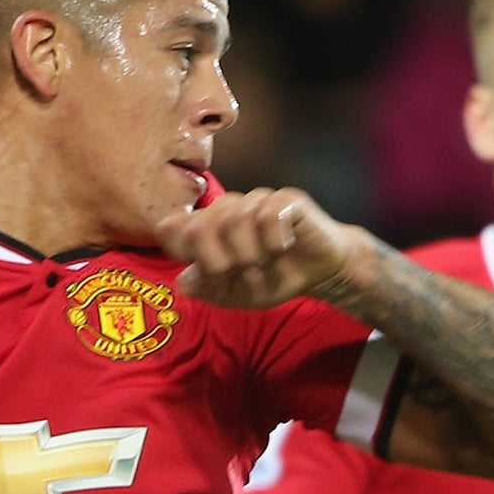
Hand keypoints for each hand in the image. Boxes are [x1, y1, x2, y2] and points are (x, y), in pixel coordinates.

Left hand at [159, 187, 360, 309]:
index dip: (182, 252)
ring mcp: (255, 201)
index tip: (207, 270)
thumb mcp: (238, 294)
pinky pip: (267, 216)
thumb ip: (208, 288)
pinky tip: (284, 247)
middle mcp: (227, 209)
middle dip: (218, 262)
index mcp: (208, 228)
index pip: (171, 228)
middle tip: (240, 273)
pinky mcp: (285, 199)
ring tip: (266, 265)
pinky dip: (273, 241)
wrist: (322, 272)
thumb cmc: (276, 277)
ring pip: (234, 220)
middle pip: (199, 227)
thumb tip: (184, 281)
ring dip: (251, 255)